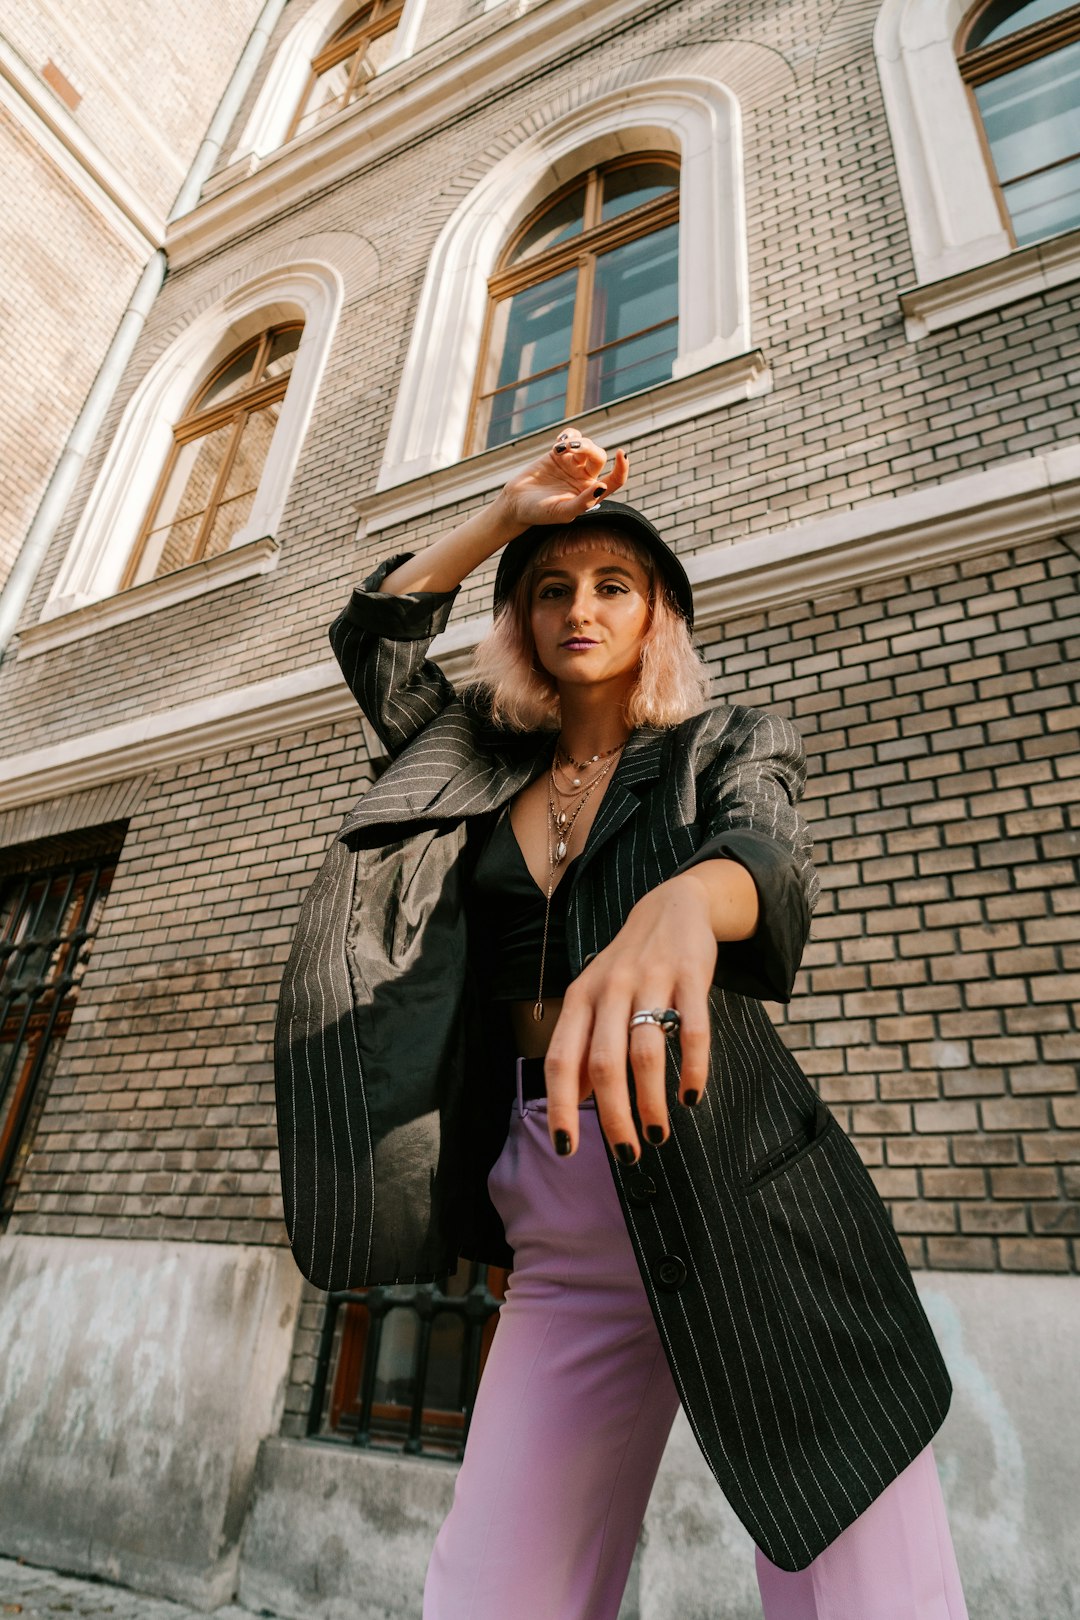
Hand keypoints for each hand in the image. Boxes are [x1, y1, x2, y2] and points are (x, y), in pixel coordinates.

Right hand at [493, 431, 628, 531]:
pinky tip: (559, 442)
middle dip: (588, 448)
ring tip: (559, 447)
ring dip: (575, 442)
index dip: (622, 468)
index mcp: (592, 493)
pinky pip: (572, 436)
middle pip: (599, 456)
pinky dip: (569, 435)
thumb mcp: (562, 511)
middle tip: (570, 448)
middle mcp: (585, 478)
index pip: (615, 480)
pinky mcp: (558, 454)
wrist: (515, 504)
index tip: (622, 454)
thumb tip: (602, 486)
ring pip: (586, 445)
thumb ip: (583, 502)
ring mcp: (572, 464)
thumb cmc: (540, 513)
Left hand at [542, 873, 716, 1161]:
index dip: (560, 1106)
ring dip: (651, 1102)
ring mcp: (651, 981)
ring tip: (658, 1134)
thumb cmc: (628, 967)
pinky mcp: (691, 977)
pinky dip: (693, 1069)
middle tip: (627, 1154)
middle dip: (613, 1116)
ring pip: (644, 1052)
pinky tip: (692, 1097)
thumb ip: (584, 1045)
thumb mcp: (594, 998)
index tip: (567, 1148)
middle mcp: (609, 989)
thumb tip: (578, 1102)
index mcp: (580, 999)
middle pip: (603, 1063)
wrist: (672, 906)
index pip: (560, 1060)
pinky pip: (693, 1031)